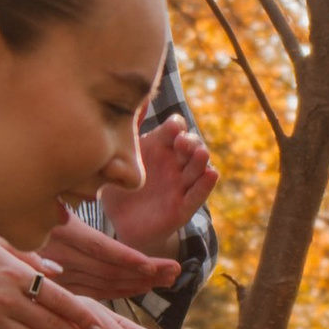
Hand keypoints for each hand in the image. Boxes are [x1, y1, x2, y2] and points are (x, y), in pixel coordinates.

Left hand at [102, 113, 216, 255]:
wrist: (121, 226)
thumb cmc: (119, 187)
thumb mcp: (117, 160)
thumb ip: (123, 134)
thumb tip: (130, 103)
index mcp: (159, 147)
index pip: (174, 129)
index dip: (176, 126)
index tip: (172, 128)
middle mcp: (174, 163)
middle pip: (190, 145)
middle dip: (190, 141)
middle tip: (181, 142)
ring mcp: (181, 185)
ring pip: (197, 169)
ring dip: (201, 160)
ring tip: (201, 154)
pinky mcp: (183, 207)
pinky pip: (197, 195)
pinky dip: (205, 185)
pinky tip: (211, 175)